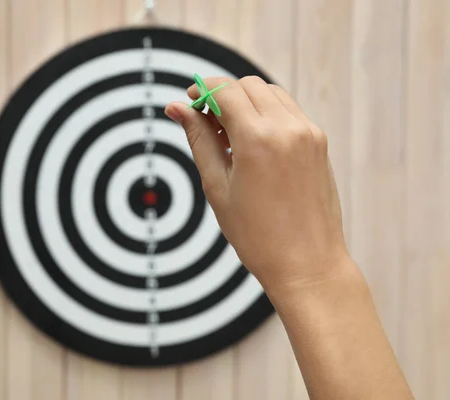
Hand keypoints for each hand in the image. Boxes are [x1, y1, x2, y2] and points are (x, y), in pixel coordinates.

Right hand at [165, 76, 350, 290]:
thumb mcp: (217, 186)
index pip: (225, 90)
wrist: (307, 264)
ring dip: (246, 102)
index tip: (188, 99)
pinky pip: (289, 111)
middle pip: (247, 86)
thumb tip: (176, 108)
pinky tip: (253, 144)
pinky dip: (267, 114)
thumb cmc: (257, 235)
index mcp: (258, 139)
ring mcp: (309, 133)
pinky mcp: (319, 143)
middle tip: (205, 122)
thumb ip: (199, 140)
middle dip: (222, 94)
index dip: (201, 88)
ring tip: (229, 136)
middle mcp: (288, 128)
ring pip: (270, 94)